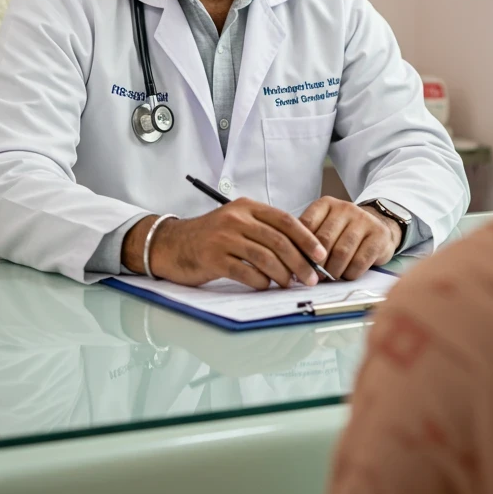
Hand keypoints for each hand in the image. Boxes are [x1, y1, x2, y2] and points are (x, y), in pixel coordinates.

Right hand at [121, 200, 328, 290]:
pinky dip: (260, 282)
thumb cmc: (210, 237)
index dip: (306, 237)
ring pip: (264, 257)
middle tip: (311, 277)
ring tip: (290, 285)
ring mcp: (223, 238)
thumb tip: (299, 252)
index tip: (320, 254)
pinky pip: (245, 272)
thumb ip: (263, 231)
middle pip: (278, 240)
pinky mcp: (213, 258)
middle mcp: (236, 218)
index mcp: (246, 207)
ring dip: (283, 274)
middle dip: (300, 261)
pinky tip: (265, 286)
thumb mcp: (237, 223)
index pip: (284, 219)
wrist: (171, 243)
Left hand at [298, 197, 398, 279]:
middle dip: (317, 264)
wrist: (378, 226)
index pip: (306, 224)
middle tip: (314, 276)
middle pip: (324, 240)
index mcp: (326, 204)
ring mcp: (363, 220)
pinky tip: (347, 274)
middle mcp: (345, 208)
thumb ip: (308, 237)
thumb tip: (288, 259)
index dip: (300, 248)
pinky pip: (360, 261)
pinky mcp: (379, 235)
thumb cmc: (343, 231)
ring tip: (331, 277)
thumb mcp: (324, 226)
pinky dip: (350, 274)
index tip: (299, 263)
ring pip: (341, 252)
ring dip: (333, 271)